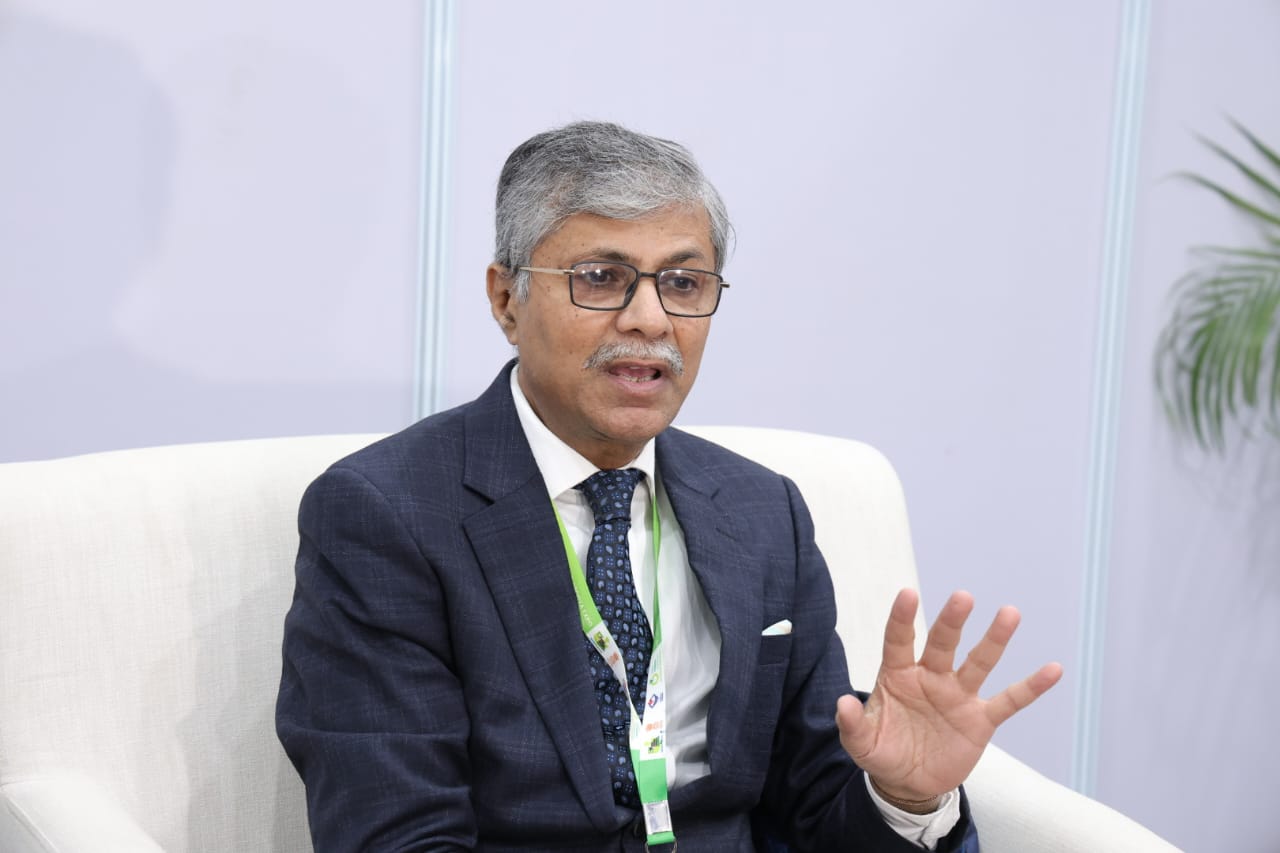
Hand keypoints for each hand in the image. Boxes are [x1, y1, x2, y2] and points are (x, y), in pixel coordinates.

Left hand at [835, 588, 1062, 802]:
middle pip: (942, 643)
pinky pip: (1009, 700)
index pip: (898, 641)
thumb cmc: (882, 751)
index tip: (907, 594)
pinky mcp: (980, 719)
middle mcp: (930, 676)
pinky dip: (1031, 687)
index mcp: (898, 675)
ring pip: (979, 662)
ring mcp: (958, 695)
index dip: (902, 619)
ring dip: (994, 639)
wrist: (909, 782)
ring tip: (1009, 613)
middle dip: (951, 621)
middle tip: (962, 597)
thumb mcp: (860, 743)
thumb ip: (852, 724)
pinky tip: (1053, 669)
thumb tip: (841, 703)